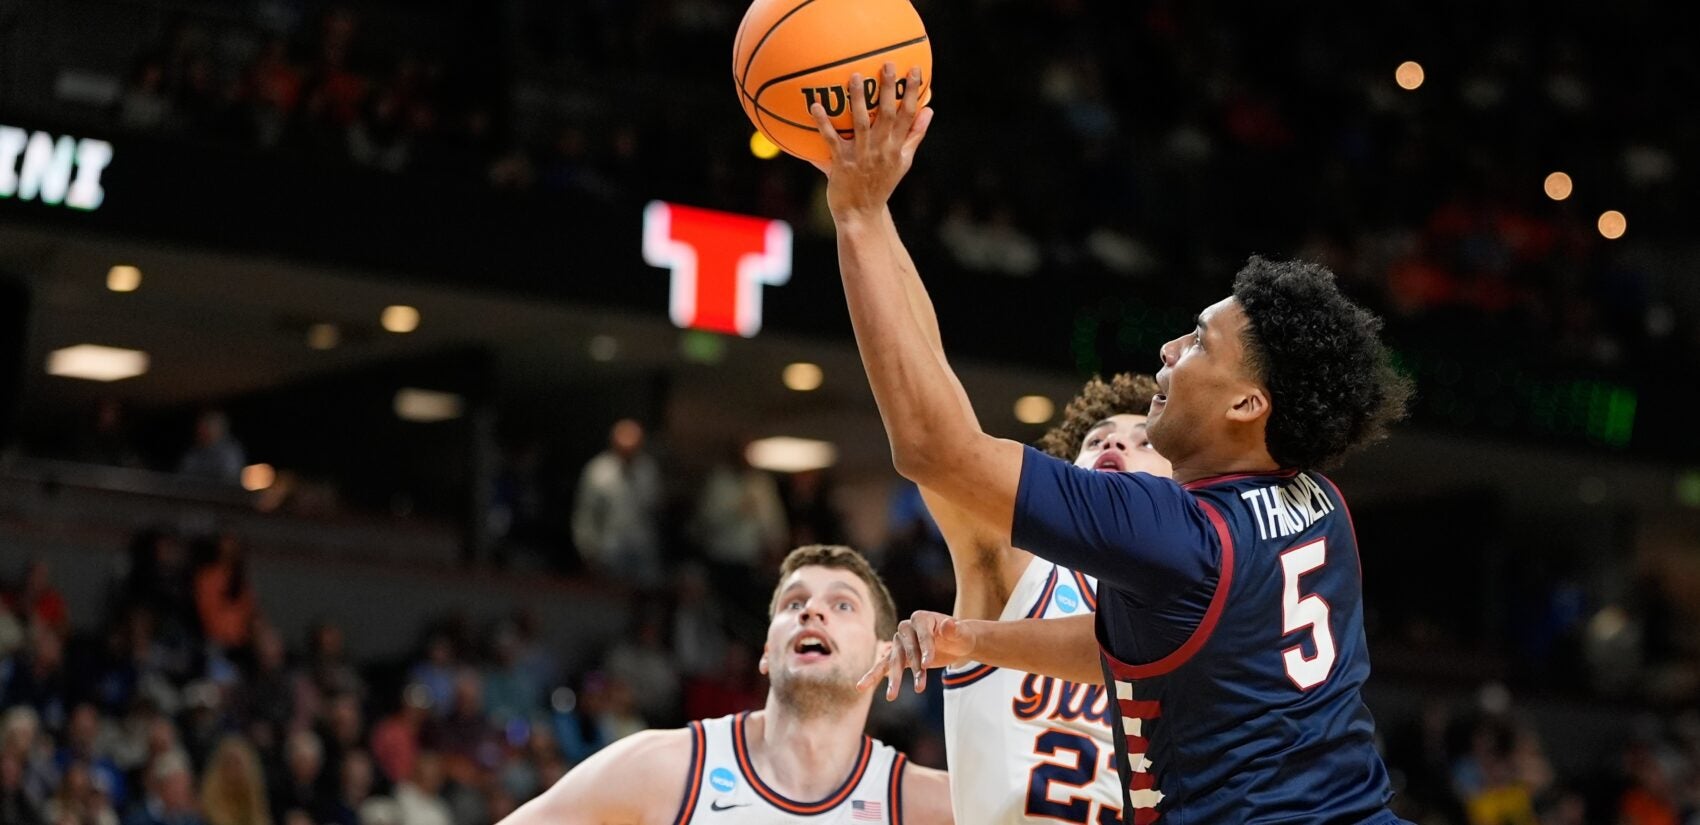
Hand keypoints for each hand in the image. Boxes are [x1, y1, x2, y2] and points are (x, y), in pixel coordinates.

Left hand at [809, 62, 933, 221]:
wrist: (860, 214)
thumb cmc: (881, 185)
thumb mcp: (903, 162)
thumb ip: (914, 136)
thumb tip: (929, 111)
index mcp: (896, 148)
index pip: (909, 115)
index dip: (913, 92)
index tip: (916, 69)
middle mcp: (881, 150)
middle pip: (888, 115)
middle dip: (890, 89)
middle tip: (889, 64)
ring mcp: (861, 156)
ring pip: (860, 123)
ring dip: (857, 100)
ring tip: (855, 76)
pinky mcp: (841, 164)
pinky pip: (831, 140)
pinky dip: (823, 123)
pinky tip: (815, 106)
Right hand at [857, 610, 976, 700]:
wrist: (957, 642)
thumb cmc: (961, 636)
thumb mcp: (963, 633)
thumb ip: (955, 629)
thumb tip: (948, 624)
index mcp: (921, 618)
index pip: (920, 634)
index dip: (924, 648)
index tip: (927, 665)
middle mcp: (907, 628)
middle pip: (906, 649)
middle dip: (912, 668)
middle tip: (920, 687)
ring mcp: (901, 642)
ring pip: (894, 661)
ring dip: (894, 679)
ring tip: (892, 697)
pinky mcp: (898, 656)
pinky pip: (884, 666)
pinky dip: (873, 676)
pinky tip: (861, 687)